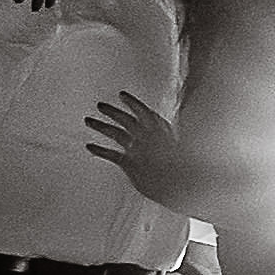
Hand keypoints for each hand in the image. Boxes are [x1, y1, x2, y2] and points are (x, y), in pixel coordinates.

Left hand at [83, 87, 208, 216]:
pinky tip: (90, 146)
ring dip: (100, 126)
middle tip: (100, 105)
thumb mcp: (183, 145)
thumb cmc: (185, 166)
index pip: (143, 110)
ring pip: (115, 132)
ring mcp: (137, 147)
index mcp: (161, 128)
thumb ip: (172, 139)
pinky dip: (99, 150)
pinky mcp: (129, 162)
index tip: (121, 95)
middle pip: (125, 119)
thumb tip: (174, 136)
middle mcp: (147, 134)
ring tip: (89, 121)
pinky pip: (110, 154)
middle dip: (112, 111)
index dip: (131, 102)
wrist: (179, 180)